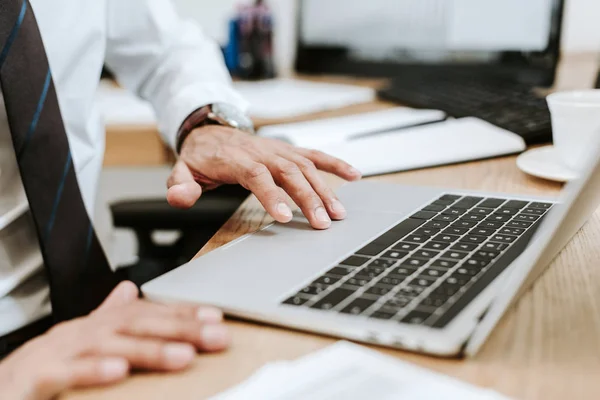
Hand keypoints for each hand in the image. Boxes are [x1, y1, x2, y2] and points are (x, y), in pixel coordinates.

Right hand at [0, 282, 228, 399]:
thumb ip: (106, 318)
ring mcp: (56, 353)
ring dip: (148, 349)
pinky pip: (65, 374)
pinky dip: (92, 370)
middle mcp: (78, 334)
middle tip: (216, 334)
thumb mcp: (79, 344)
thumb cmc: (37, 371)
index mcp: (93, 328)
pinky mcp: (35, 377)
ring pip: (108, 345)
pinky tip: (118, 371)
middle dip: (179, 328)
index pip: (143, 314)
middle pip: (134, 324)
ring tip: (184, 355)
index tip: (215, 317)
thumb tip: (129, 291)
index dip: (180, 314)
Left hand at [167, 126, 361, 229]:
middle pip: (289, 173)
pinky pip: (314, 155)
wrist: (212, 129)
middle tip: (322, 223)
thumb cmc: (202, 155)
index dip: (272, 195)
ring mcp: (278, 150)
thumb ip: (181, 185)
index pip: (257, 175)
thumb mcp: (183, 170)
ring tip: (338, 213)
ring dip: (325, 189)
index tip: (286, 217)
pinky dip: (334, 163)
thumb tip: (180, 197)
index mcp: (236, 159)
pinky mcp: (289, 150)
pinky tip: (353, 175)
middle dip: (308, 198)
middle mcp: (262, 152)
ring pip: (306, 167)